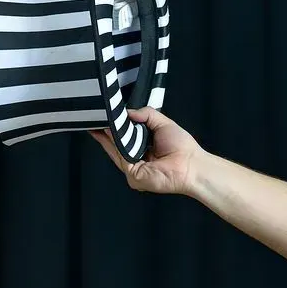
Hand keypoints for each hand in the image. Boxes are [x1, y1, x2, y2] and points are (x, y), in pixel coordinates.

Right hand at [88, 108, 205, 194]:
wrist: (193, 166)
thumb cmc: (182, 147)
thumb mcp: (163, 124)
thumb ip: (146, 114)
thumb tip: (127, 112)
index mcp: (144, 149)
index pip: (124, 138)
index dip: (113, 128)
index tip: (103, 116)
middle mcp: (137, 161)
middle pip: (116, 145)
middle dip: (105, 131)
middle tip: (93, 116)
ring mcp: (134, 170)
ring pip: (116, 151)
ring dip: (107, 136)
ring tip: (98, 120)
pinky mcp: (134, 176)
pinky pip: (121, 157)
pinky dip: (115, 144)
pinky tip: (109, 131)